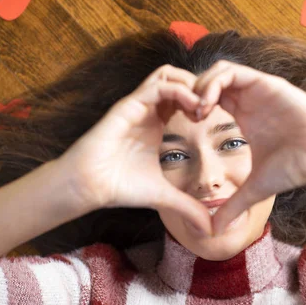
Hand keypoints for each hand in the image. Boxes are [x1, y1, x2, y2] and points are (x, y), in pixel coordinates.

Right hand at [58, 65, 212, 235]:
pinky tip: (193, 108)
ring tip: (204, 107)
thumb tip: (210, 230)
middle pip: (180, 79)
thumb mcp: (164, 197)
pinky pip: (159, 85)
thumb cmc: (121, 187)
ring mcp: (139, 104)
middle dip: (202, 88)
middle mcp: (149, 110)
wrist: (90, 186)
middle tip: (214, 110)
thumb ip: (188, 208)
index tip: (215, 121)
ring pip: (170, 74)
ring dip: (192, 85)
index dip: (204, 103)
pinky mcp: (130, 104)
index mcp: (157, 124)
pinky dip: (180, 90)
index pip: (185, 98)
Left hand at [193, 60, 305, 234]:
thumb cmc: (294, 167)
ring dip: (200, 86)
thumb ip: (233, 206)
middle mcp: (246, 99)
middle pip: (208, 81)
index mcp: (241, 115)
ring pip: (217, 71)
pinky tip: (209, 103)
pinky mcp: (265, 83)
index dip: (190, 108)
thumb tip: (214, 232)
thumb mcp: (254, 189)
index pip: (208, 100)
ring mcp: (255, 89)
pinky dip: (214, 82)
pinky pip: (232, 71)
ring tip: (196, 110)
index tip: (185, 127)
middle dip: (190, 94)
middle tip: (185, 115)